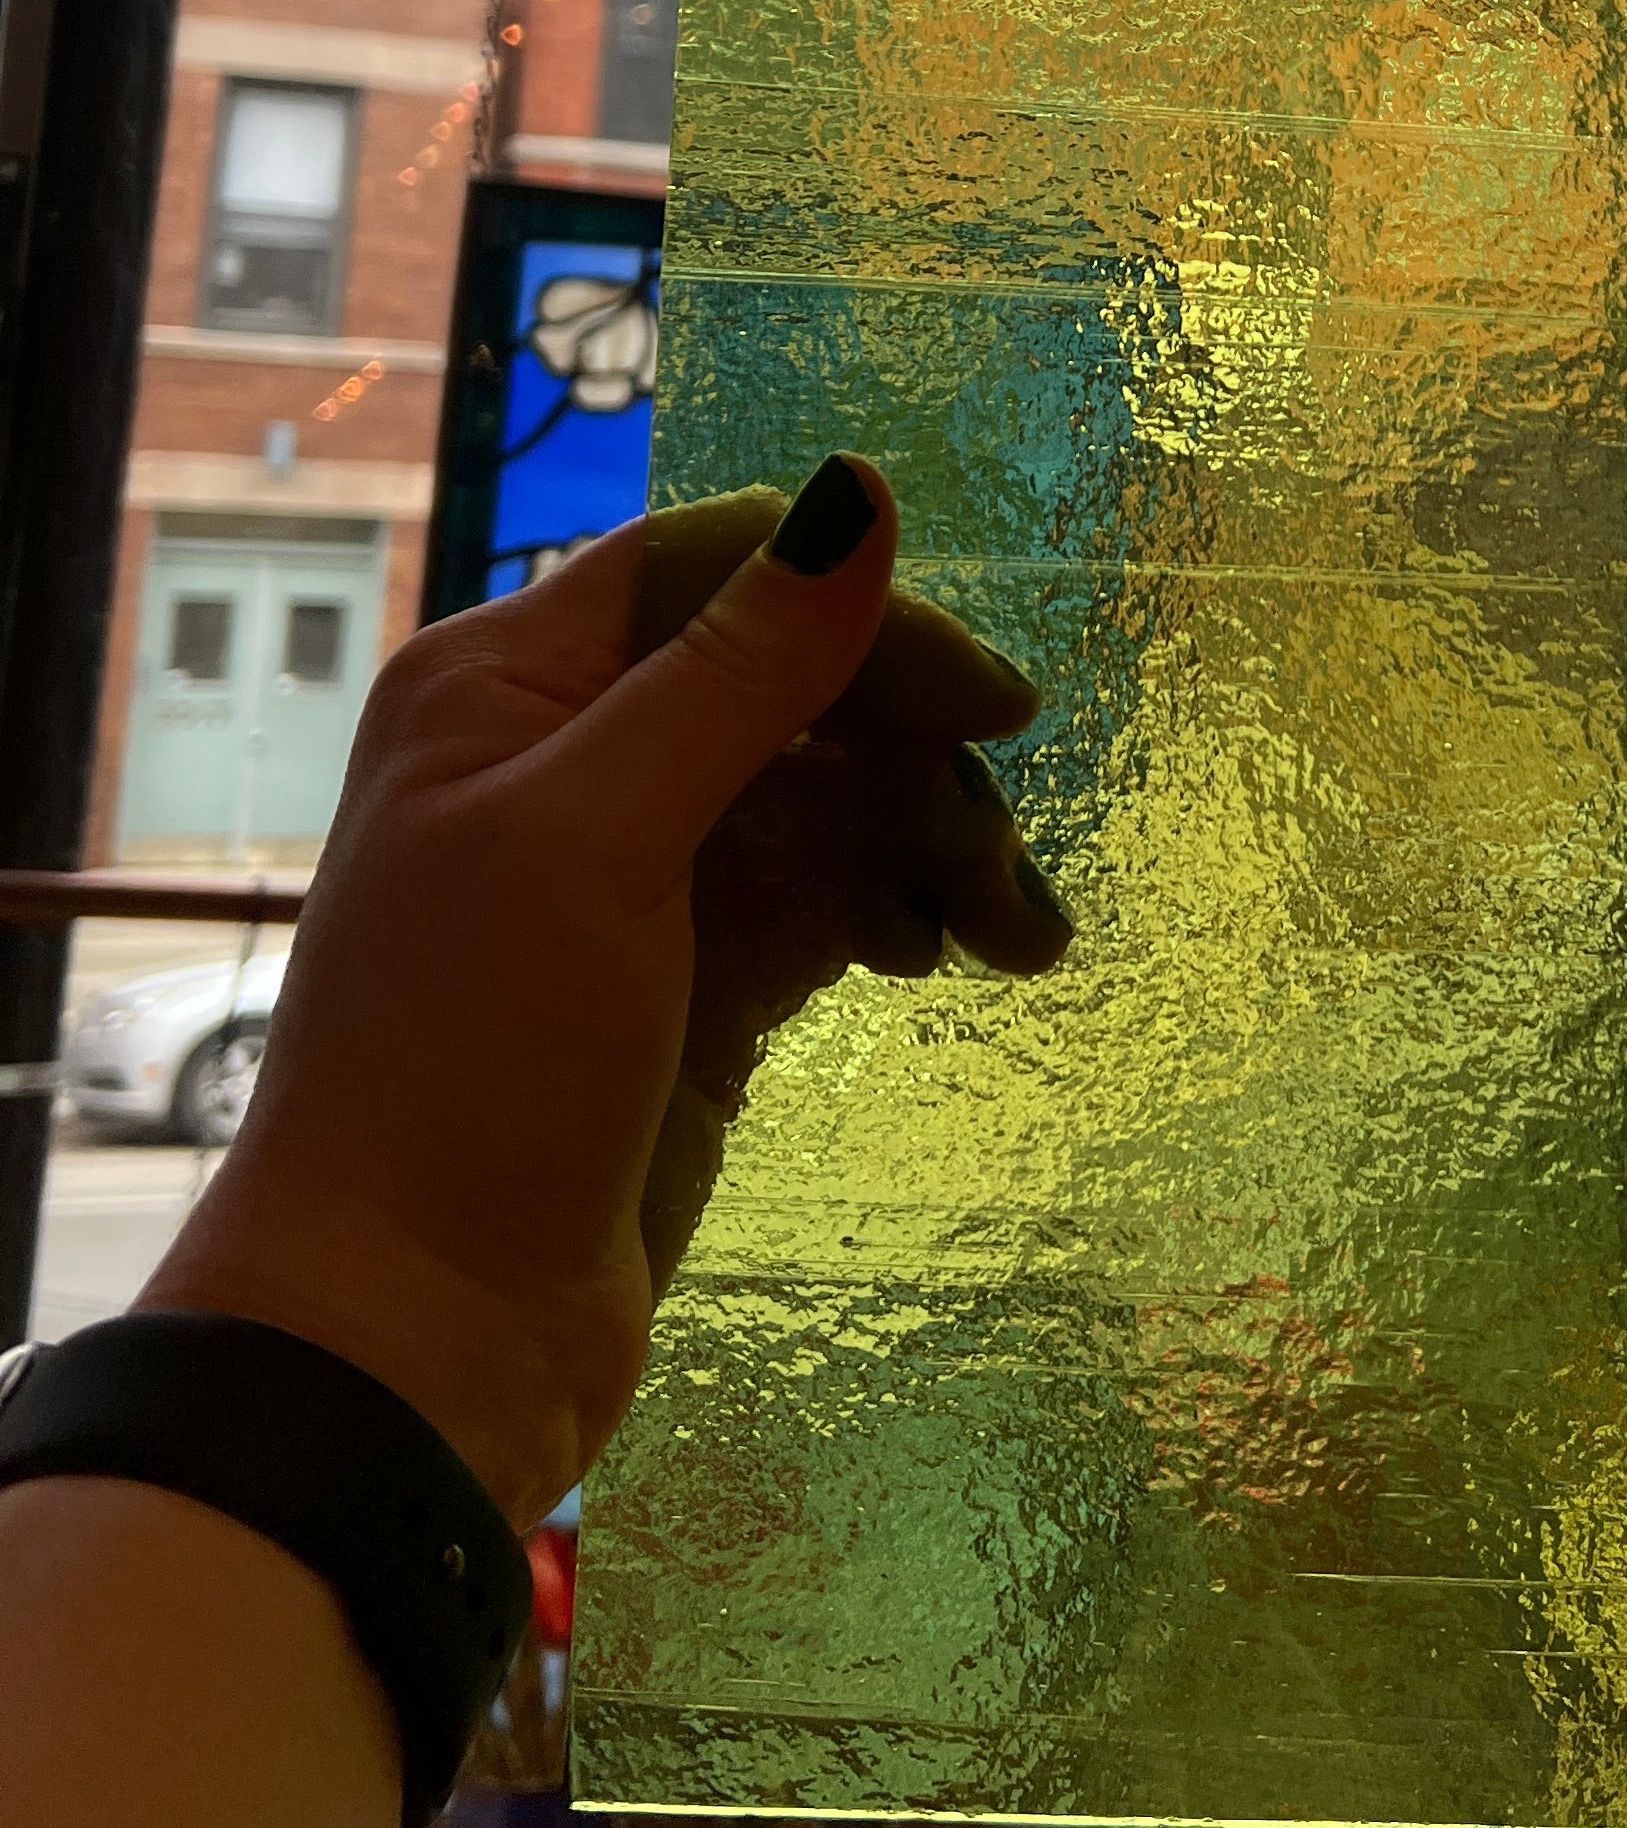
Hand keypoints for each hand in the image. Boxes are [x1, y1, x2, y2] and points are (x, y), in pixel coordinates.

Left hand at [137, 460, 1067, 1528]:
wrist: (412, 1339)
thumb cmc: (472, 1064)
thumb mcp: (598, 840)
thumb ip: (739, 669)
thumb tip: (861, 488)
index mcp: (508, 684)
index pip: (721, 573)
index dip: (862, 614)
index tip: (994, 707)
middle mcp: (568, 755)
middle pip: (794, 687)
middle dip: (914, 759)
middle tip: (1003, 866)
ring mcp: (634, 876)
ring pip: (827, 798)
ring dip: (929, 846)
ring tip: (1014, 942)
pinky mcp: (692, 984)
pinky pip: (823, 899)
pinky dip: (896, 911)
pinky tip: (949, 959)